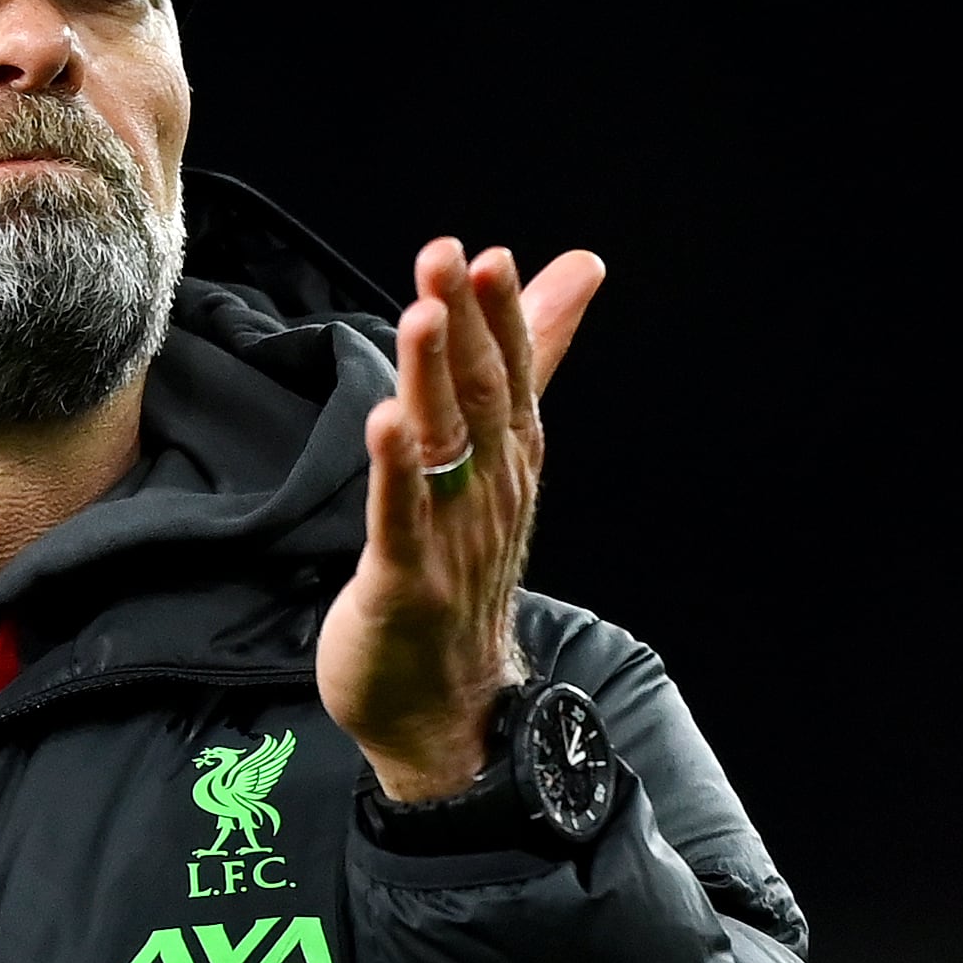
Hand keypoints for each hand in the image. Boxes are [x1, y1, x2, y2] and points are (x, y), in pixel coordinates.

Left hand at [320, 238, 605, 800]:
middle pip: (481, 398)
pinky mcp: (405, 585)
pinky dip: (396, 472)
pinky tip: (384, 423)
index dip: (502, 316)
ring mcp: (451, 541)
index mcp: (511, 463)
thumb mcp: (501, 456)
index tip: (488, 257)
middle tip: (448, 258)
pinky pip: (402, 520)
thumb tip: (578, 268)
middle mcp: (490, 495)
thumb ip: (534, 360)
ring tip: (423, 315)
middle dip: (465, 326)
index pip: (514, 377)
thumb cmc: (464, 571)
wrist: (449, 705)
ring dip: (433, 379)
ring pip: (445, 447)